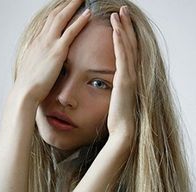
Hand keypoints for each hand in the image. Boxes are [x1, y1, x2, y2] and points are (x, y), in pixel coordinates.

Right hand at [12, 0, 90, 104]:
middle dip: (65, 5)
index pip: (48, 23)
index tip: (65, 8)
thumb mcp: (33, 69)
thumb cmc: (29, 85)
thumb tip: (43, 64)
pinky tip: (88, 14)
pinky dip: (80, 21)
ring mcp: (49, 43)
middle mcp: (41, 39)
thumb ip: (40, 62)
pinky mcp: (57, 51)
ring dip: (73, 6)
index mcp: (36, 43)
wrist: (25, 91)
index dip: (58, 14)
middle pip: (55, 15)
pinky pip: (70, 32)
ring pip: (62, 18)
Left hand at [107, 6, 137, 149]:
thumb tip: (109, 83)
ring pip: (127, 47)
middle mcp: (132, 74)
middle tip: (121, 10)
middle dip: (126, 26)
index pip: (128, 51)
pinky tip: (116, 30)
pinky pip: (122, 57)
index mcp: (129, 77)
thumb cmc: (118, 117)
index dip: (126, 35)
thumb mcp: (116, 98)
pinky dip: (120, 42)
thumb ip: (115, 87)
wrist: (123, 131)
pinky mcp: (125, 81)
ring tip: (118, 13)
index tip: (120, 21)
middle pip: (130, 44)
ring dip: (123, 29)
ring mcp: (130, 77)